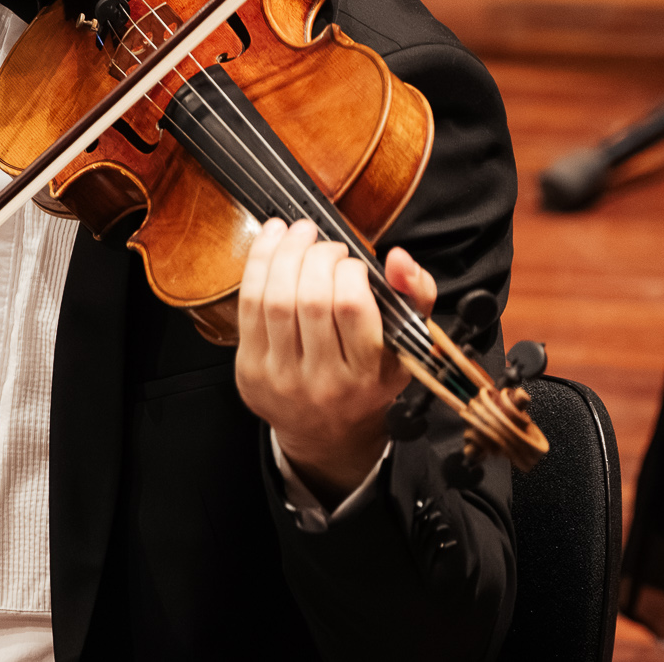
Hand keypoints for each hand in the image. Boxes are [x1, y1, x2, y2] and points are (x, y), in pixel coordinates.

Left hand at [234, 217, 437, 503]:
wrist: (324, 431)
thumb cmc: (367, 379)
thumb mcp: (407, 347)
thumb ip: (416, 296)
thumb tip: (398, 257)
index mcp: (367, 375)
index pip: (353, 309)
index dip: (350, 271)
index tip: (353, 262)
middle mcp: (323, 380)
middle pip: (311, 299)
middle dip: (316, 256)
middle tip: (324, 243)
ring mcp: (281, 376)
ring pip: (275, 299)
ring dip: (284, 253)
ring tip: (297, 232)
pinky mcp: (249, 368)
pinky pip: (248, 304)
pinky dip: (258, 264)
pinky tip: (271, 240)